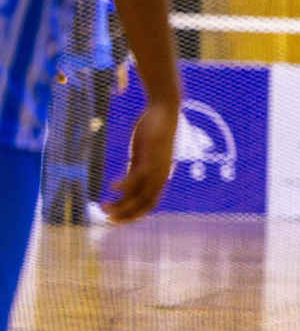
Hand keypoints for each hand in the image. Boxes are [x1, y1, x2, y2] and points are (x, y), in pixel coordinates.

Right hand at [101, 97, 178, 223]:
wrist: (165, 111)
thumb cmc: (153, 131)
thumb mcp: (143, 155)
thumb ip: (136, 168)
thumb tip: (126, 181)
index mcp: (158, 177)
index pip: (149, 204)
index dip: (133, 214)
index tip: (116, 218)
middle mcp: (159, 177)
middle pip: (144, 206)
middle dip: (125, 215)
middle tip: (106, 219)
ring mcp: (156, 170)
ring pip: (139, 197)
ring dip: (121, 205)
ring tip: (103, 207)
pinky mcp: (149, 159)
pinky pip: (135, 180)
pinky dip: (122, 187)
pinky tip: (111, 186)